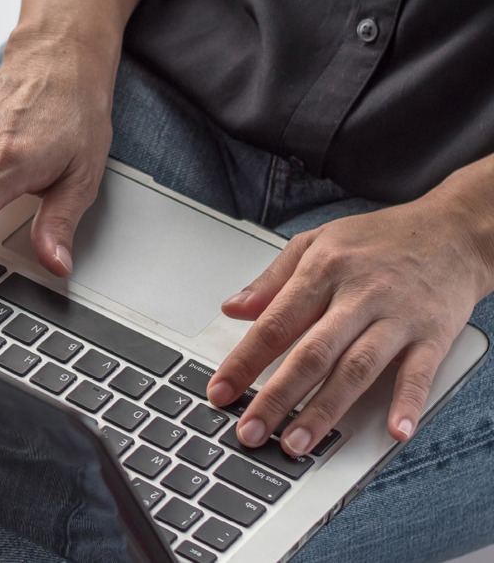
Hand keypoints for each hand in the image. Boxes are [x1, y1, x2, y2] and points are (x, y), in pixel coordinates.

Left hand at [206, 187, 493, 455]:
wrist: (453, 230)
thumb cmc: (380, 238)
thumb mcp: (317, 243)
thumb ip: (273, 279)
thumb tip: (234, 308)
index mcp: (323, 271)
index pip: (274, 323)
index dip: (244, 360)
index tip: (220, 391)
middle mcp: (359, 295)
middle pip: (312, 353)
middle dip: (277, 397)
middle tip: (251, 430)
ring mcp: (397, 317)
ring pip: (357, 369)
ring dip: (326, 410)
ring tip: (298, 443)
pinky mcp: (434, 334)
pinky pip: (419, 373)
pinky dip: (407, 403)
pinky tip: (394, 432)